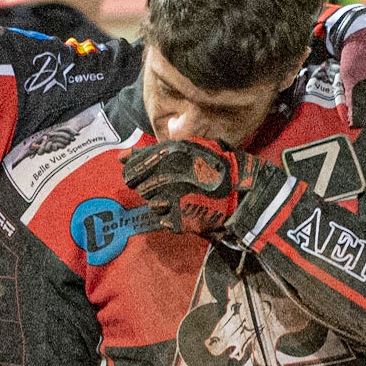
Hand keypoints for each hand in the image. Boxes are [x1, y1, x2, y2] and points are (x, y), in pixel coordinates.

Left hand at [122, 139, 276, 237]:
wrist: (242, 190)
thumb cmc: (218, 163)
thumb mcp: (190, 146)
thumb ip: (156, 150)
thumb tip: (123, 156)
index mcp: (167, 156)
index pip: (132, 167)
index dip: (132, 171)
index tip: (136, 174)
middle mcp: (165, 177)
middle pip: (141, 188)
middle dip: (151, 186)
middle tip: (170, 184)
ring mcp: (171, 200)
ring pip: (152, 204)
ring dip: (162, 201)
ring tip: (181, 196)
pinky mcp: (179, 219)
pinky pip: (164, 220)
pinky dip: (172, 216)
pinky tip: (186, 207)